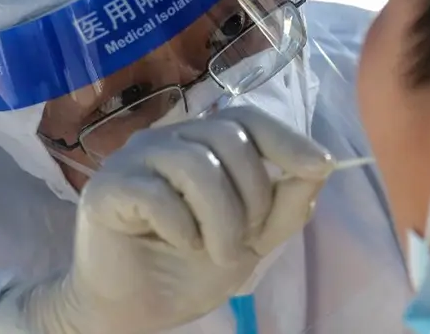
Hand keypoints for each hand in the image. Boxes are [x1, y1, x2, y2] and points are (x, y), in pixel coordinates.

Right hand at [0, 106, 333, 333]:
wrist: (137, 309)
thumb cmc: (190, 267)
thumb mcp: (254, 240)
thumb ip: (285, 205)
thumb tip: (321, 166)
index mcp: (203, 144)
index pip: (248, 120)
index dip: (286, 139)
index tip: (321, 166)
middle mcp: (169, 139)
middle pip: (227, 139)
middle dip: (251, 198)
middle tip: (242, 243)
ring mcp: (134, 158)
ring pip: (196, 166)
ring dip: (220, 220)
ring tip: (215, 252)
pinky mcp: (107, 187)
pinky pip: (156, 194)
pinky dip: (180, 227)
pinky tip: (177, 243)